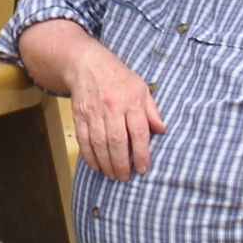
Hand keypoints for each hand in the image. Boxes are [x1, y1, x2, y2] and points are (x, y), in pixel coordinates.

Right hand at [64, 41, 165, 181]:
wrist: (87, 64)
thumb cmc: (118, 77)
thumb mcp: (141, 88)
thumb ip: (152, 111)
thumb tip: (162, 130)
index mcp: (131, 101)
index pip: (138, 131)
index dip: (141, 153)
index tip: (143, 169)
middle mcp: (112, 108)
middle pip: (117, 141)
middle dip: (122, 164)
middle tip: (126, 178)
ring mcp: (94, 112)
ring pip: (99, 144)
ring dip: (106, 164)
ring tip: (113, 175)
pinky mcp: (79, 116)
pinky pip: (84, 140)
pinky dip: (89, 156)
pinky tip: (97, 166)